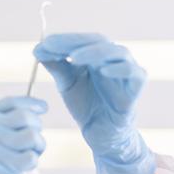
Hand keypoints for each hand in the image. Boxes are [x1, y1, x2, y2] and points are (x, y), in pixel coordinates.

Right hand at [0, 96, 47, 173]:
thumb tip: (27, 118)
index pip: (10, 103)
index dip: (31, 103)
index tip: (42, 108)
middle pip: (25, 117)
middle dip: (36, 127)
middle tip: (34, 142)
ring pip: (32, 137)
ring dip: (38, 146)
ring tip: (30, 156)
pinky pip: (30, 158)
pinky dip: (32, 162)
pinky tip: (23, 169)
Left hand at [33, 33, 154, 173]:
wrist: (100, 134)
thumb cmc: (86, 105)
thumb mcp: (66, 83)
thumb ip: (55, 66)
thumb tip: (38, 48)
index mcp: (97, 55)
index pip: (83, 40)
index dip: (65, 39)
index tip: (45, 43)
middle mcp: (114, 59)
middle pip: (99, 41)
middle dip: (75, 43)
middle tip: (54, 46)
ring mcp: (127, 72)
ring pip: (118, 53)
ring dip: (95, 53)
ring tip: (75, 58)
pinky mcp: (136, 89)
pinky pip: (135, 73)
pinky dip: (120, 69)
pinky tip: (103, 71)